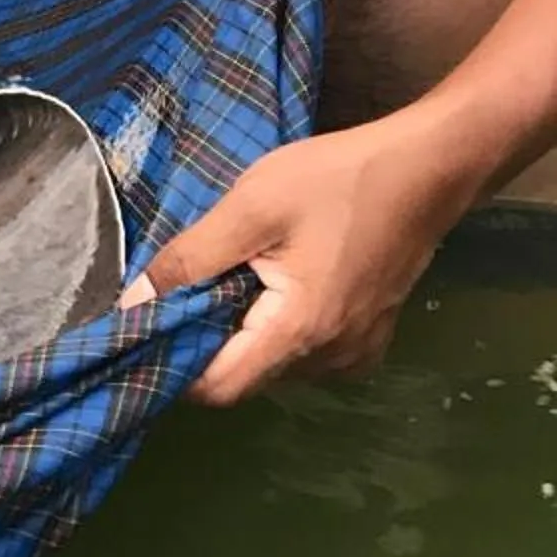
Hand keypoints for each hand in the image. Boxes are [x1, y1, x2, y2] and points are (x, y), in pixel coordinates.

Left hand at [121, 113, 477, 404]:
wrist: (423, 169)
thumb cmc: (335, 181)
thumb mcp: (250, 208)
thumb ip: (190, 259)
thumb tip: (133, 303)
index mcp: (300, 331)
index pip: (221, 388)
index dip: (174, 368)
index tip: (143, 334)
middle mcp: (332, 357)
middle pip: (247, 377)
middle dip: (205, 345)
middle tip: (180, 294)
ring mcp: (357, 350)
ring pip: (276, 366)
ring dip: (242, 336)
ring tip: (224, 281)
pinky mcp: (371, 335)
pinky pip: (307, 352)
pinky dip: (277, 331)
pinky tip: (268, 285)